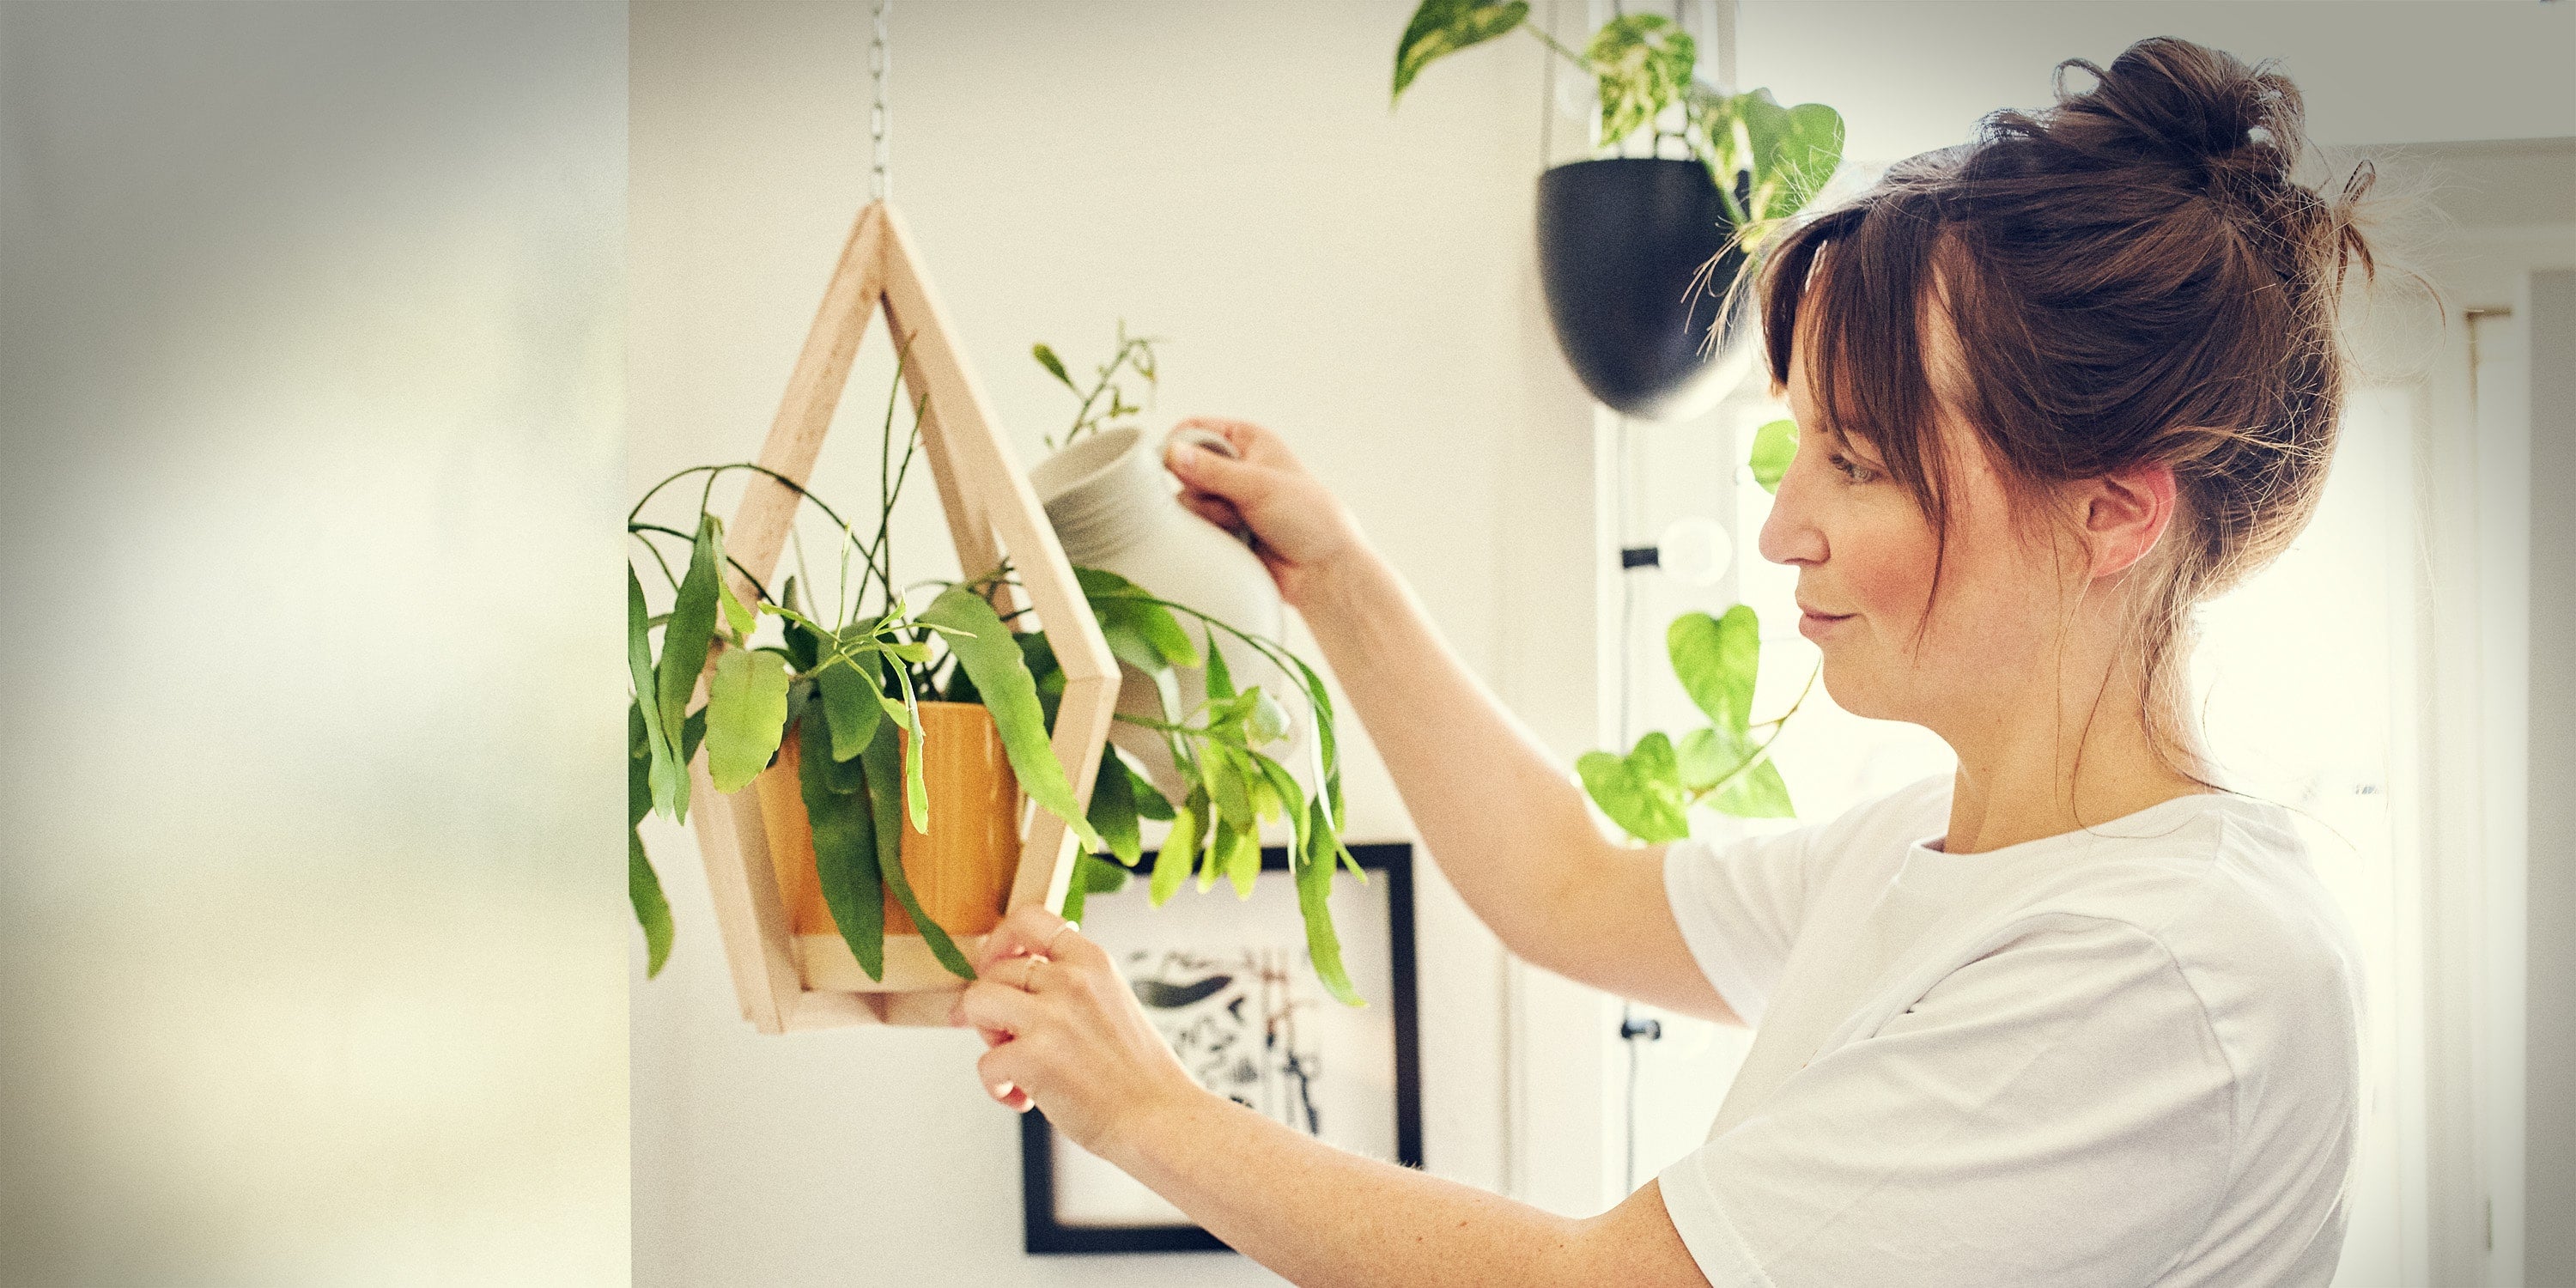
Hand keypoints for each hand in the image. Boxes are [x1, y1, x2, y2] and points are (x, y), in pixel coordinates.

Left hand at [950, 904, 1204, 1158]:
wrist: (1159, 1120)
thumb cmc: (1136, 1073)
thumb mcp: (1112, 1001)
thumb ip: (1072, 984)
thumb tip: (1017, 976)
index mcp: (1093, 961)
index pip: (1029, 918)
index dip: (1001, 940)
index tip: (997, 965)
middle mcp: (1070, 980)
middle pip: (994, 969)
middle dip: (992, 1005)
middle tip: (1012, 1038)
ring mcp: (1050, 1017)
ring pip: (976, 1002)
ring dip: (987, 1035)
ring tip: (1014, 1064)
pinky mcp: (1033, 1058)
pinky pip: (985, 1063)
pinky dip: (996, 1087)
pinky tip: (1024, 1099)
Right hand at [1163, 417, 1367, 609]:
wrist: (1321, 571)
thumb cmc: (1306, 518)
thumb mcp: (1259, 486)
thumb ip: (1212, 471)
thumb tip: (1170, 453)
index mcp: (1248, 441)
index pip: (1196, 428)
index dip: (1179, 442)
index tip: (1168, 463)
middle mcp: (1234, 467)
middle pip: (1184, 467)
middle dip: (1200, 487)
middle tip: (1227, 502)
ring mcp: (1226, 500)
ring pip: (1187, 500)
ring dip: (1208, 514)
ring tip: (1239, 524)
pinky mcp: (1222, 530)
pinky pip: (1194, 527)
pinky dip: (1209, 534)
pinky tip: (1236, 540)